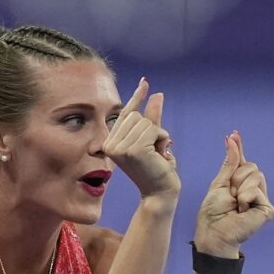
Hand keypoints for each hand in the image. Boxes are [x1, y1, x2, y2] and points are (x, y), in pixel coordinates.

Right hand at [103, 78, 179, 199]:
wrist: (159, 191)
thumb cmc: (156, 168)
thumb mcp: (152, 139)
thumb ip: (153, 117)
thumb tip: (157, 93)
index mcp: (110, 143)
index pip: (124, 114)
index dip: (137, 98)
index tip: (145, 82)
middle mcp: (110, 145)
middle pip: (136, 116)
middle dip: (152, 129)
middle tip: (153, 151)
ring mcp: (120, 148)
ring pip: (146, 123)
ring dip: (158, 136)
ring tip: (156, 154)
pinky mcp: (133, 150)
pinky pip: (154, 130)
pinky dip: (162, 140)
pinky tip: (159, 155)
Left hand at [194, 131, 273, 255]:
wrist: (214, 234)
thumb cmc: (213, 214)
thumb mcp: (219, 184)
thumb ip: (229, 163)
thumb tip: (232, 138)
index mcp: (238, 183)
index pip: (241, 162)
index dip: (238, 148)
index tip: (234, 134)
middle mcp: (252, 188)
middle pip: (251, 166)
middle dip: (236, 178)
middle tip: (229, 196)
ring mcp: (261, 198)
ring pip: (255, 175)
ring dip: (240, 189)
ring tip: (235, 204)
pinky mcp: (267, 208)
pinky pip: (256, 190)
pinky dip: (245, 198)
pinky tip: (242, 210)